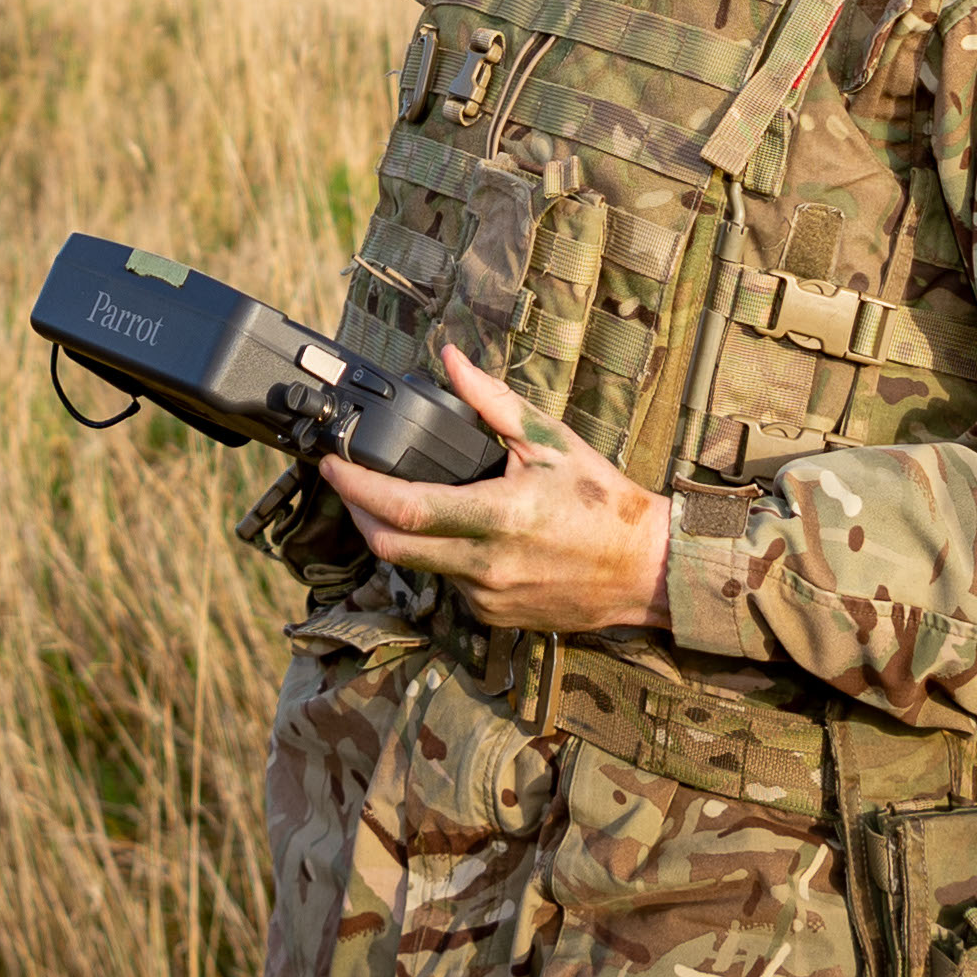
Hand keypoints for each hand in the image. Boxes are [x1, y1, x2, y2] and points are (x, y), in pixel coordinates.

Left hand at [316, 344, 674, 635]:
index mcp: (499, 515)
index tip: (331, 464)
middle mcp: (487, 564)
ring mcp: (488, 597)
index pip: (405, 509)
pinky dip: (437, 557)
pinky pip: (447, 585)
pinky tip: (451, 534)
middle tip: (345, 482)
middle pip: (391, 548)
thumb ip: (492, 401)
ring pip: (418, 567)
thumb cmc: (602, 502)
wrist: (645, 570)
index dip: (357, 489)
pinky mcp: (494, 617)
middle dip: (356, 512)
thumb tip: (450, 358)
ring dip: (398, 534)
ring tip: (397, 499)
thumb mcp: (550, 441)